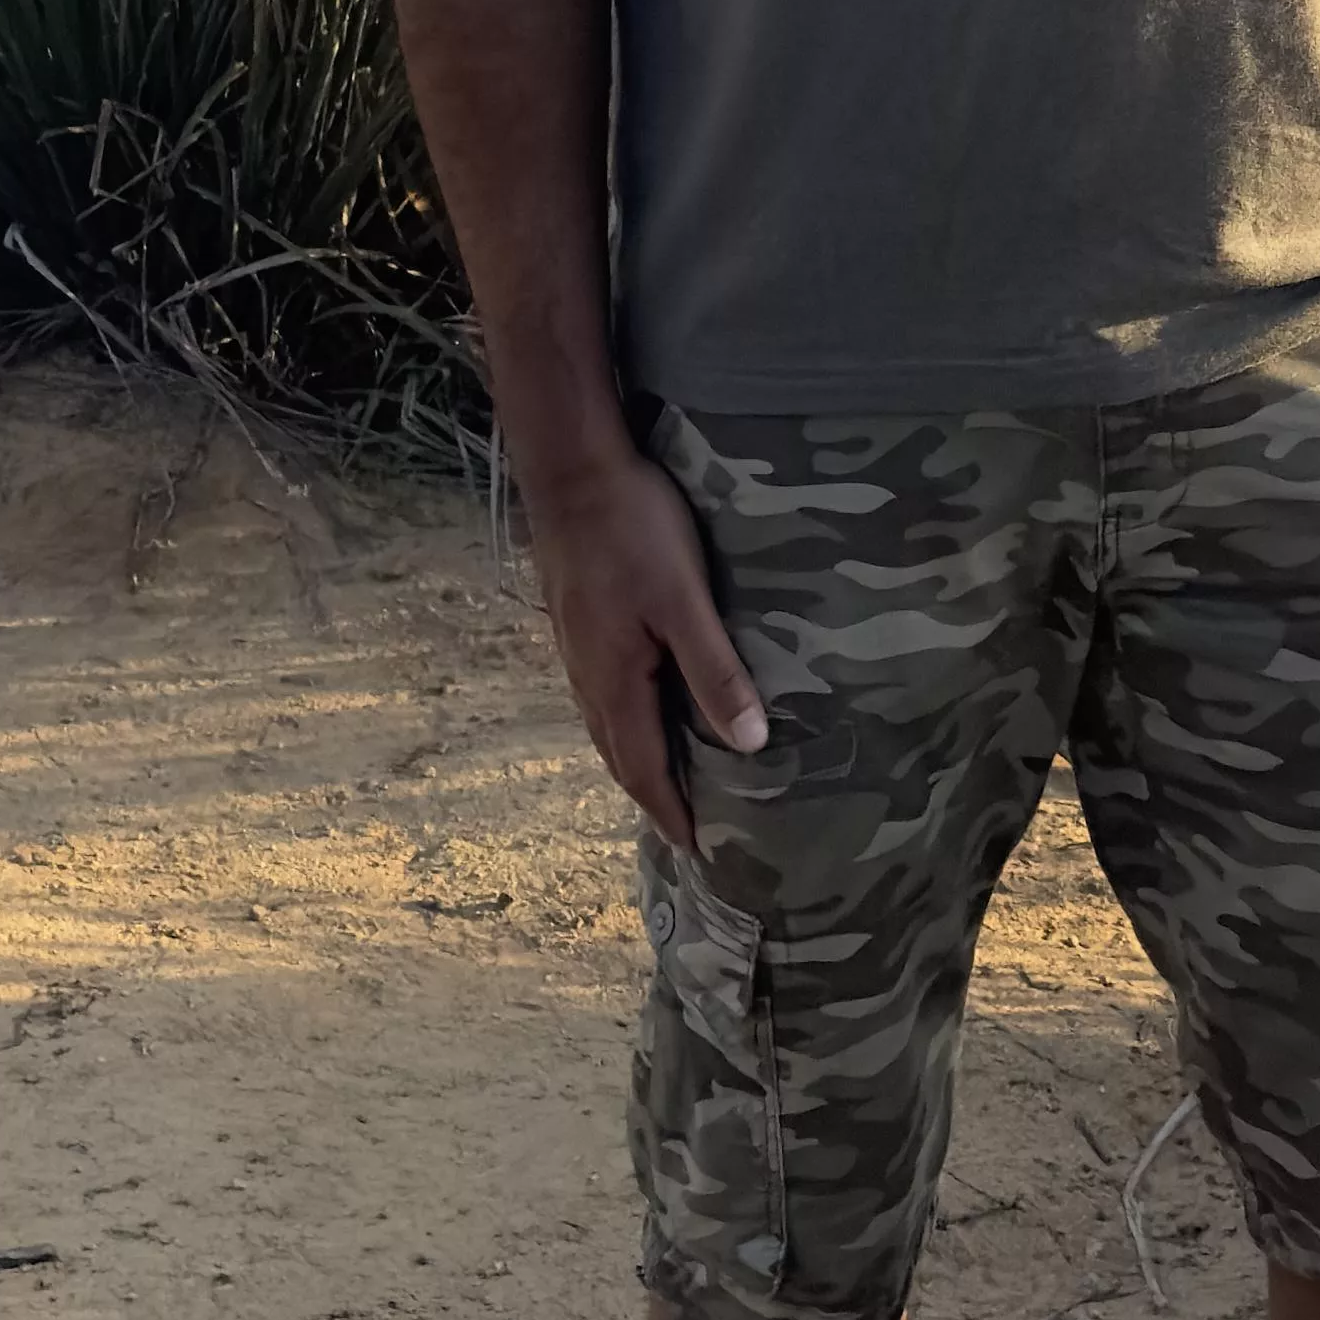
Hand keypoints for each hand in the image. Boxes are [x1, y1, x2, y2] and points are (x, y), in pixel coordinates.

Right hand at [520, 435, 767, 854]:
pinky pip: (602, 694)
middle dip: (651, 796)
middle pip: (619, 756)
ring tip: (670, 783)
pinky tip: (644, 709)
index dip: (670, 811)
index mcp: (615, 681)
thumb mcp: (685, 601)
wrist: (570, 469)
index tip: (697, 850)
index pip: (644, 768)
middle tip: (686, 829)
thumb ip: (714, 672)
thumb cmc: (632, 529)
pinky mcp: (578, 622)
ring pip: (607, 725)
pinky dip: (625, 722)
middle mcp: (588, 676)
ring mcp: (577, 649)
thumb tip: (749, 745)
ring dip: (636, 761)